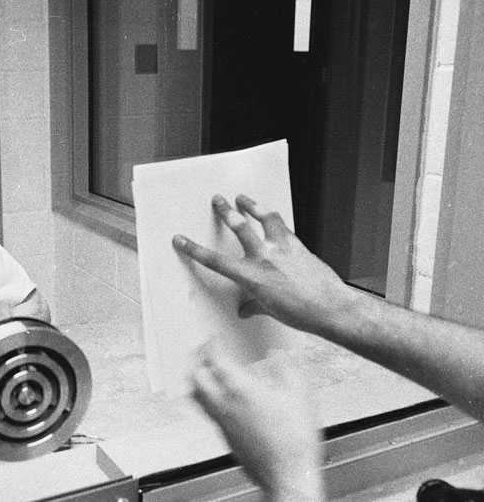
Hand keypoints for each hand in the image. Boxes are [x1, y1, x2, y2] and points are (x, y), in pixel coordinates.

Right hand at [172, 194, 356, 335]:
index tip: (181, 240)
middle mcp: (265, 258)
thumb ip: (255, 306)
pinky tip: (272, 217)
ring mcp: (282, 248)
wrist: (331, 308)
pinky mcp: (298, 245)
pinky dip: (275, 220)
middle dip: (225, 211)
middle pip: (239, 227)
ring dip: (252, 205)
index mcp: (252, 277)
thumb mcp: (271, 312)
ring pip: (264, 218)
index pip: (215, 261)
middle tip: (218, 200)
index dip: (194, 250)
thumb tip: (245, 310)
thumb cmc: (302, 313)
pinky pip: (283, 227)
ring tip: (243, 198)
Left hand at [192, 340, 324, 500]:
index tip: (213, 339)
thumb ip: (286, 367)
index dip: (210, 344)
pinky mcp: (225, 437)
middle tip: (202, 352)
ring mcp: (222, 422)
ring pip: (196, 396)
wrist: (288, 474)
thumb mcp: (299, 393)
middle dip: (196, 360)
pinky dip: (206, 398)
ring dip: (196, 380)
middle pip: (195, 377)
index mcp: (239, 389)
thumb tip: (277, 354)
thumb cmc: (293, 439)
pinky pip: (207, 412)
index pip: (214, 359)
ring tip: (202, 372)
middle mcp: (224, 404)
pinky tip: (220, 399)